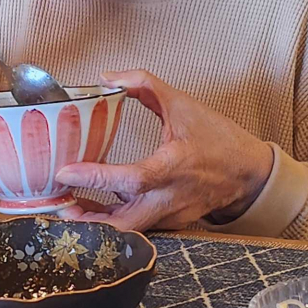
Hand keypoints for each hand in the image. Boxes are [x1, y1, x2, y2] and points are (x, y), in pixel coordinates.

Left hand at [54, 70, 273, 231]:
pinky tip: (95, 205)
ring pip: (126, 231)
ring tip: (69, 205)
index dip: (94, 178)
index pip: (130, 179)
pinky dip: (113, 220)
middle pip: (122, 224)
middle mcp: (170, 198)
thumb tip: (108, 77)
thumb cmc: (218, 138)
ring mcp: (170, 215)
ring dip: (96, 222)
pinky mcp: (170, 223)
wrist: (249, 173)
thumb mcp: (183, 104)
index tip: (64, 172)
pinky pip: (137, 226)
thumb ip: (144, 84)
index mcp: (174, 167)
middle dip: (87, 220)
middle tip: (58, 203)